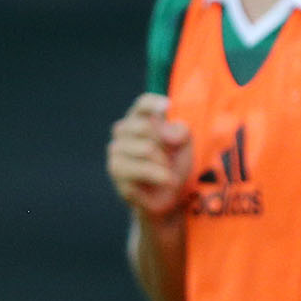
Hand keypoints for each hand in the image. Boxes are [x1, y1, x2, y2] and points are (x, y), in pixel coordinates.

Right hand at [108, 93, 191, 220]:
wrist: (169, 197)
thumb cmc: (174, 165)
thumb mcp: (185, 145)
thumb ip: (180, 131)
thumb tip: (165, 131)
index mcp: (139, 120)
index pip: (142, 104)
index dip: (153, 103)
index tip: (168, 105)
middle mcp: (122, 133)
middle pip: (145, 126)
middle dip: (165, 143)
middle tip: (170, 157)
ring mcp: (116, 152)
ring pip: (146, 148)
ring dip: (164, 162)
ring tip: (167, 171)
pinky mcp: (116, 172)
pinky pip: (142, 169)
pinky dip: (160, 175)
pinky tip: (165, 180)